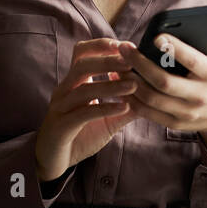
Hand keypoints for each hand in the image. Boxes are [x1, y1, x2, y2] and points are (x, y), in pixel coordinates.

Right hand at [34, 38, 141, 181]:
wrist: (53, 161)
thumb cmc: (81, 135)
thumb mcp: (108, 119)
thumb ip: (127, 106)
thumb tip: (152, 95)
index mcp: (74, 83)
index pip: (82, 53)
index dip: (102, 46)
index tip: (127, 47)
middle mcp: (65, 90)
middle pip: (82, 65)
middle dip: (108, 60)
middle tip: (132, 62)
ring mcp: (61, 107)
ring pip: (83, 88)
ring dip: (110, 85)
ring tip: (134, 85)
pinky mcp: (61, 126)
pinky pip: (83, 113)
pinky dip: (104, 108)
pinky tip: (123, 108)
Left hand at [116, 25, 206, 143]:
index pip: (193, 61)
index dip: (175, 49)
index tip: (157, 37)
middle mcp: (200, 96)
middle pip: (164, 82)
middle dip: (140, 64)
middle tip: (124, 48)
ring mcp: (186, 112)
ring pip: (151, 98)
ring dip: (131, 82)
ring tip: (118, 65)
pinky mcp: (175, 123)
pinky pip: (147, 112)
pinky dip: (131, 99)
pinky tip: (122, 84)